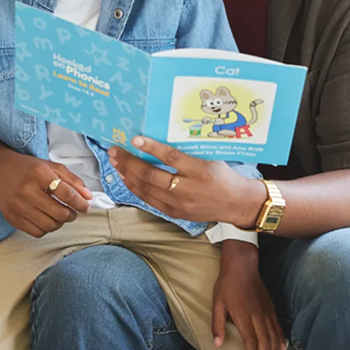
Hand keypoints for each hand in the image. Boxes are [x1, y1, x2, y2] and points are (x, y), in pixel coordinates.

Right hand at [0, 152, 91, 236]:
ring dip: (60, 223)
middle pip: (59, 213)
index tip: (85, 206)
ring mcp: (17, 205)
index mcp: (39, 173)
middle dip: (71, 215)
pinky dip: (46, 229)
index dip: (80, 203)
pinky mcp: (11, 217)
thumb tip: (88, 197)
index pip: (66, 194)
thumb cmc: (27, 168)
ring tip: (59, 215)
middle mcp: (27, 190)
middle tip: (72, 212)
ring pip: (49, 225)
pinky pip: (36, 232)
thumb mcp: (51, 166)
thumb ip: (72, 180)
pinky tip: (46, 219)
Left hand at [108, 137, 263, 226]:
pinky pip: (149, 200)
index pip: (171, 158)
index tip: (135, 139)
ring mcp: (179, 203)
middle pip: (152, 176)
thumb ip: (188, 151)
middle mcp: (187, 189)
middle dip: (129, 162)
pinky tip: (126, 178)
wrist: (235, 203)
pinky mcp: (174, 213)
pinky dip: (135, 188)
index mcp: (199, 170)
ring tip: (115, 163)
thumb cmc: (222, 176)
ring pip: (146, 189)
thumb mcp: (210, 158)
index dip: (151, 148)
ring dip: (127, 175)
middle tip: (115, 151)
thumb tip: (161, 137)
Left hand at [212, 242, 286, 349]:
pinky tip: (282, 347)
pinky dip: (280, 337)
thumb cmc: (226, 284)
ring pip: (273, 335)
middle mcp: (257, 315)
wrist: (242, 265)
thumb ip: (217, 324)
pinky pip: (277, 325)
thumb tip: (217, 344)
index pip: (250, 340)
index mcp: (243, 315)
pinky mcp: (270, 307)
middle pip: (264, 341)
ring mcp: (266, 310)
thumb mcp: (217, 303)